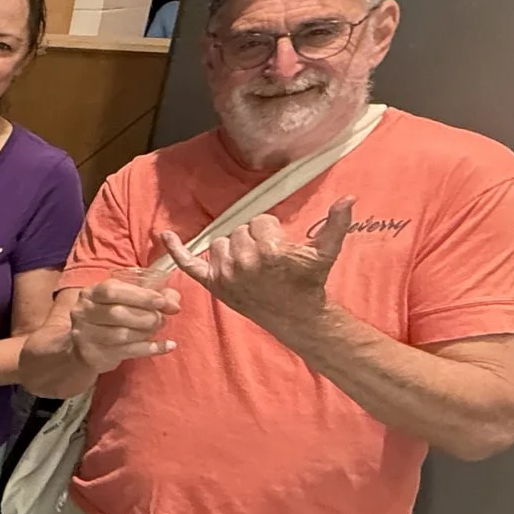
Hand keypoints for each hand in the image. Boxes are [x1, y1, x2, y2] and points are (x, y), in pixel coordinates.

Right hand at [70, 270, 183, 373]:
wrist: (86, 346)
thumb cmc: (110, 317)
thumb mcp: (126, 300)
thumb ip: (152, 295)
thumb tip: (174, 300)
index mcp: (90, 293)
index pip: (112, 291)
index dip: (141, 296)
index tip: (164, 302)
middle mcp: (82, 312)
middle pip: (117, 314)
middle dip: (146, 316)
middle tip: (163, 319)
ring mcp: (85, 334)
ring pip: (121, 334)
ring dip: (147, 332)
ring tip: (159, 328)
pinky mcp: (92, 354)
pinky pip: (127, 352)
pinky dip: (151, 348)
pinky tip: (168, 345)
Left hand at [158, 197, 351, 339]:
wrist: (295, 315)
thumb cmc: (309, 282)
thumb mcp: (325, 252)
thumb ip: (336, 224)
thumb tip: (349, 198)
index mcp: (269, 250)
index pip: (259, 222)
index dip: (271, 231)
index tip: (280, 247)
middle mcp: (243, 261)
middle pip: (239, 230)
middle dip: (253, 239)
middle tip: (266, 258)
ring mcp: (225, 273)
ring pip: (220, 243)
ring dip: (232, 248)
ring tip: (250, 264)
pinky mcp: (213, 284)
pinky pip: (188, 263)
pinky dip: (175, 249)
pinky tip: (164, 234)